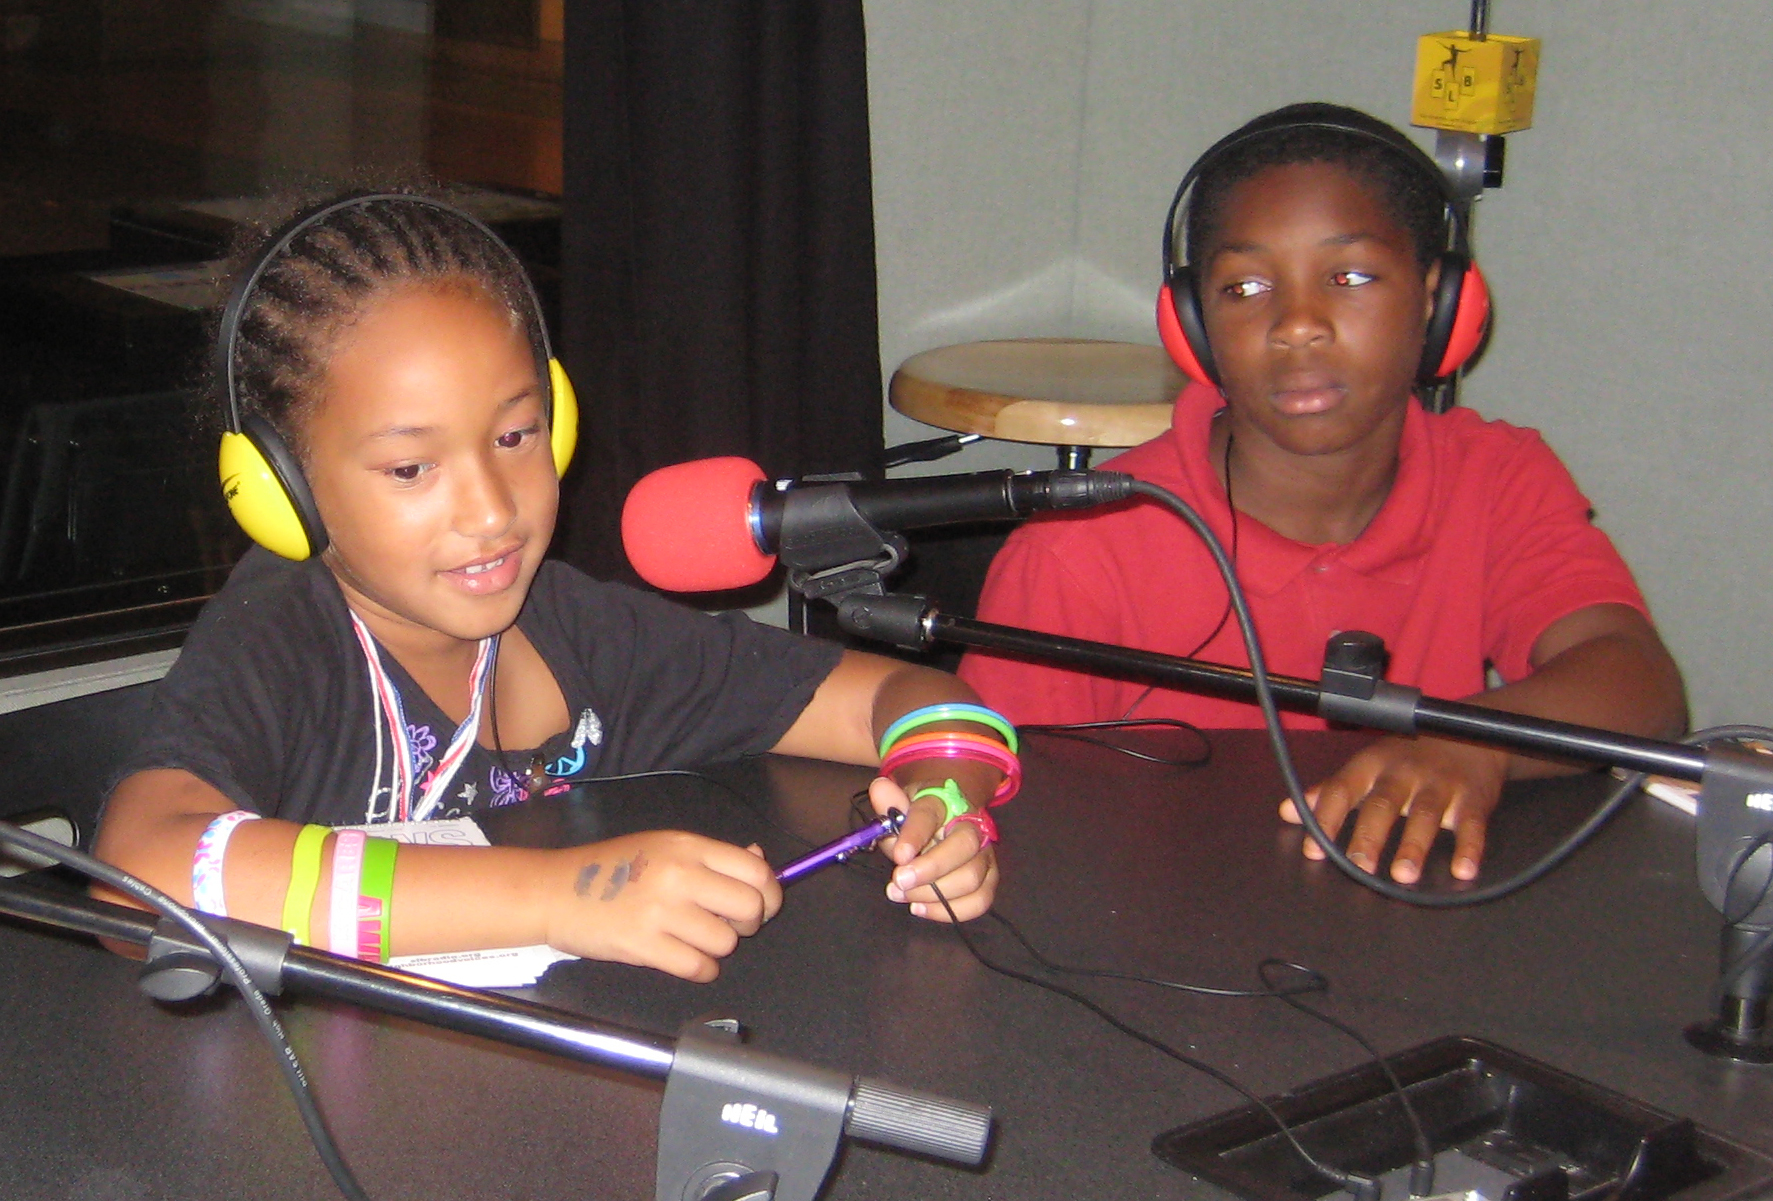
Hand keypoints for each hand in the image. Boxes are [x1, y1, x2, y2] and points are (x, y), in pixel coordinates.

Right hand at [542, 831, 781, 981]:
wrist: (554, 891)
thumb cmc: (612, 869)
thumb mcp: (663, 847)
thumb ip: (712, 858)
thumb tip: (759, 861)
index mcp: (688, 846)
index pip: (756, 871)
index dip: (770, 894)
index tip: (763, 906)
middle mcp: (680, 874)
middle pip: (750, 908)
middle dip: (748, 924)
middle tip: (728, 926)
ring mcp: (662, 911)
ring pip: (725, 942)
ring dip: (716, 948)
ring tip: (692, 939)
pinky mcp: (644, 945)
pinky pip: (698, 967)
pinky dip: (699, 969)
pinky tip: (683, 959)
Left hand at [869, 775, 998, 921]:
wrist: (947, 821)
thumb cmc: (918, 819)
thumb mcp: (899, 807)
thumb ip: (888, 803)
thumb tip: (879, 788)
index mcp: (945, 802)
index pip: (931, 814)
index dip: (915, 835)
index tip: (899, 856)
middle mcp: (972, 826)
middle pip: (964, 847)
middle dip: (930, 869)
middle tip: (898, 881)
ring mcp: (985, 854)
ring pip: (972, 878)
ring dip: (933, 894)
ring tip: (901, 895)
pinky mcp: (989, 879)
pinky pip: (979, 902)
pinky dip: (948, 911)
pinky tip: (919, 907)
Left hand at [1278, 736, 1507, 882]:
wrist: (1469, 733)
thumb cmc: (1408, 757)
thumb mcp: (1366, 766)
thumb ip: (1330, 792)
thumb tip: (1286, 812)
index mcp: (1371, 765)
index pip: (1342, 790)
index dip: (1326, 818)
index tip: (1314, 850)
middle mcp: (1403, 773)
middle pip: (1383, 803)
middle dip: (1369, 836)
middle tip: (1360, 868)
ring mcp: (1440, 783)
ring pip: (1425, 814)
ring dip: (1414, 845)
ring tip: (1403, 876)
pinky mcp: (1474, 797)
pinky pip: (1473, 823)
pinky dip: (1470, 848)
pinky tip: (1463, 870)